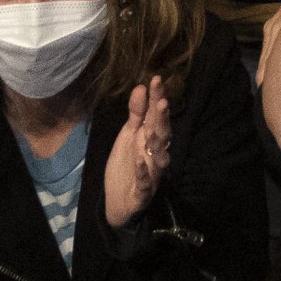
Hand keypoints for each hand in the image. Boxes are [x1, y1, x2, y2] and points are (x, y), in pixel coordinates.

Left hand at [99, 76, 173, 228]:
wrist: (118, 200)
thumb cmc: (126, 165)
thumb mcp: (128, 136)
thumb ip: (136, 113)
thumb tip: (141, 87)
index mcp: (151, 139)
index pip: (157, 116)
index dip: (157, 99)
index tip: (156, 80)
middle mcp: (156, 154)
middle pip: (162, 135)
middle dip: (162, 120)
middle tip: (161, 103)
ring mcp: (152, 173)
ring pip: (160, 159)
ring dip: (157, 146)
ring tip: (151, 132)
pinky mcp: (143, 192)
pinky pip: (145, 182)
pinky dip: (143, 172)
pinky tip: (139, 161)